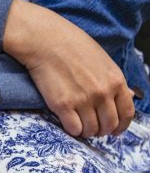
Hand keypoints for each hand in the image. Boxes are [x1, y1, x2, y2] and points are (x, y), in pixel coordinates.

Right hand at [3, 0, 134, 136]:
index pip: (126, 113)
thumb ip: (113, 80)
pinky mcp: (62, 105)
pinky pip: (73, 128)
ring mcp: (82, 100)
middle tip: (93, 128)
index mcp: (115, 81)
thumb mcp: (103, 61)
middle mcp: (102, 93)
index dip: (121, 126)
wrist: (46, 41)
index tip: (114, 130)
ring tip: (79, 125)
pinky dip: (72, 130)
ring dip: (86, 131)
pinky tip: (68, 122)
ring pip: (90, 130)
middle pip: (108, 125)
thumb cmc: (72, 46)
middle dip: (102, 130)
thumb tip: (127, 95)